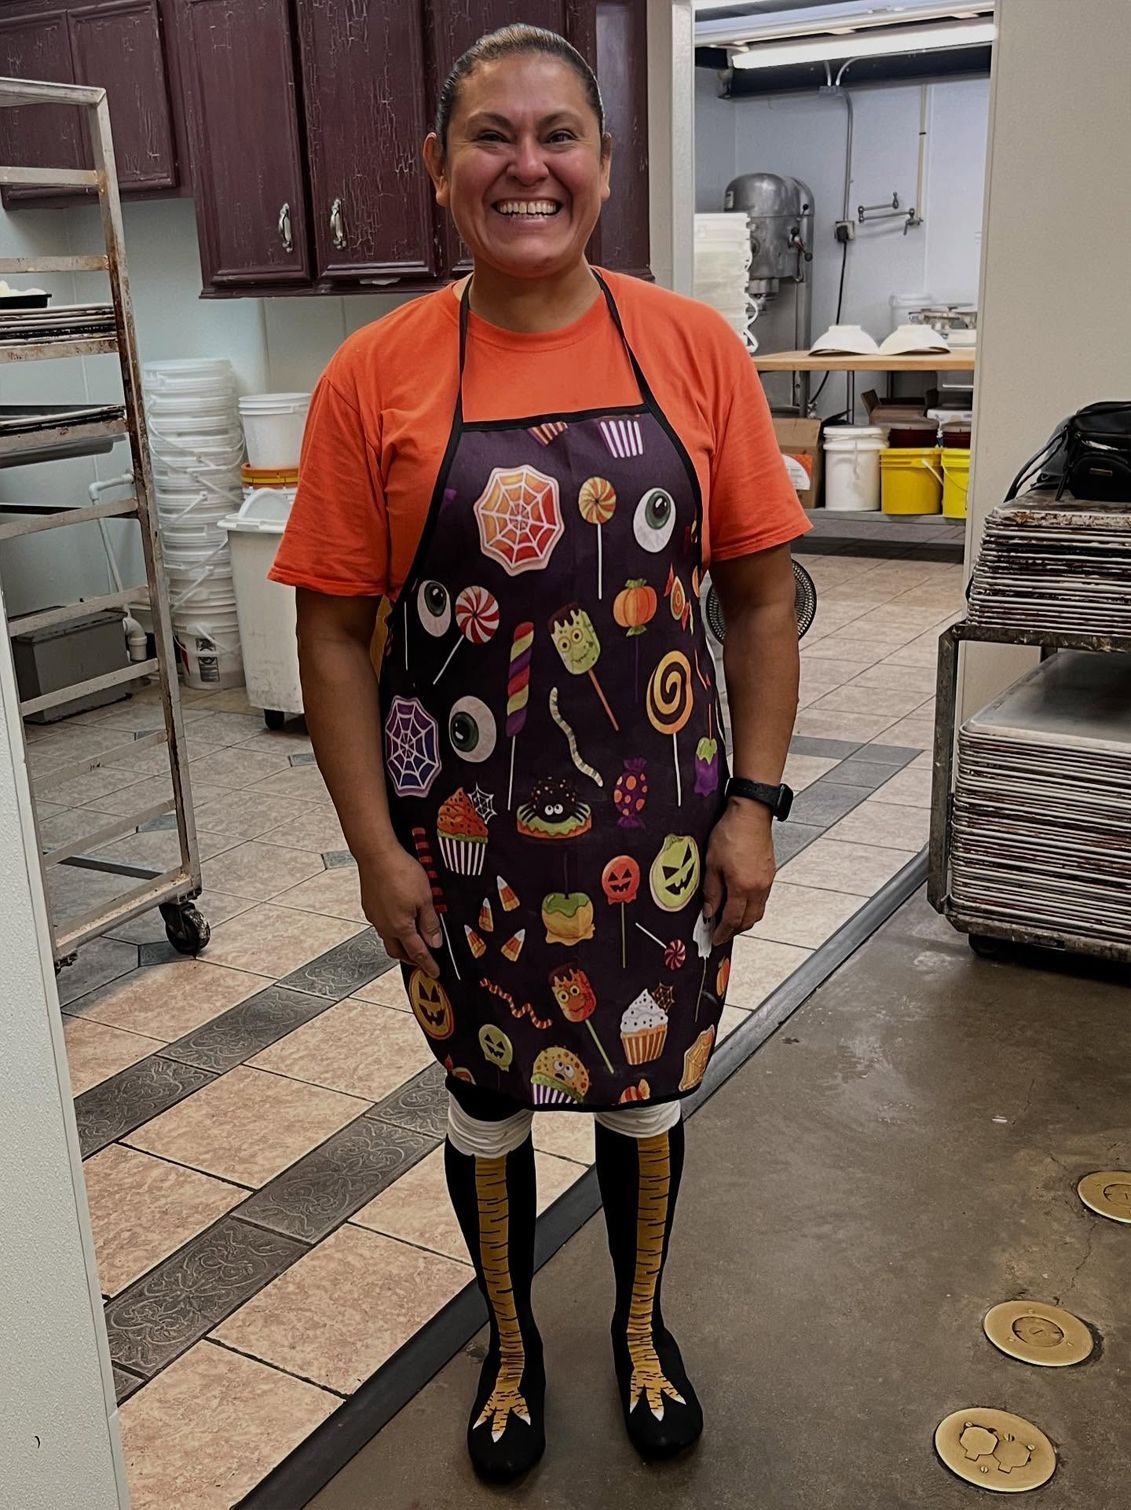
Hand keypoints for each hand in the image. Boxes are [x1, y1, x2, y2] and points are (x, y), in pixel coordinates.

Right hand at [357, 845, 442, 977]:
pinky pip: (381, 925)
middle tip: (423, 960)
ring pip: (388, 938)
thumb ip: (430, 923)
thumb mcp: (425, 898)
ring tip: (411, 940)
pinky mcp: (369, 906)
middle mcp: (384, 926)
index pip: (417, 953)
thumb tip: (435, 943)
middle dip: (411, 959)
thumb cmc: (400, 872)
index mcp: (400, 927)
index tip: (434, 972)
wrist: (376, 855)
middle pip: (398, 952)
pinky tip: (398, 920)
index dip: (428, 964)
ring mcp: (374, 916)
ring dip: (400, 943)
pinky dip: (392, 929)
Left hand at [702, 801, 776, 945]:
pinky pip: (762, 899)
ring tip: (730, 918)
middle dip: (735, 930)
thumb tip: (709, 910)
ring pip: (758, 911)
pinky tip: (741, 901)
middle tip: (721, 932)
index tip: (715, 938)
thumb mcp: (712, 863)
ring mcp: (767, 880)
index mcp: (742, 886)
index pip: (732, 919)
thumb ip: (711, 890)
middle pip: (749, 920)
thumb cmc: (731, 832)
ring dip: (745, 919)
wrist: (751, 813)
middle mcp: (758, 887)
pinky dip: (752, 906)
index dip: (723, 932)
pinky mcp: (770, 873)